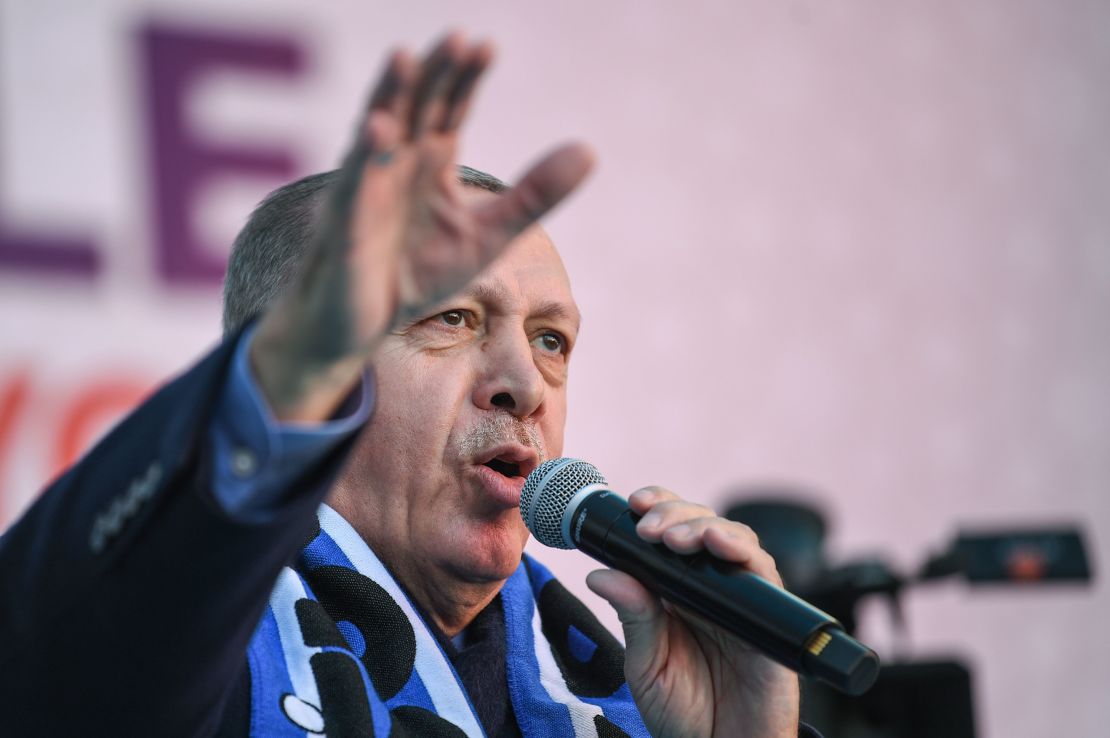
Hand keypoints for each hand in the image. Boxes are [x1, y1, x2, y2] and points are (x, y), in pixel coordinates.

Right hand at [251, 32, 592, 420]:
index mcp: (431, 161)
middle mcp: (397, 163)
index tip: (488, 47)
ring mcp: (368, 188)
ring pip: (378, 130)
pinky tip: (378, 128)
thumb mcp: (490, 234)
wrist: (367, 323)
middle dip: (435, 73)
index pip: (451, 108)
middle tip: (458, 37)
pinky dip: (365, 156)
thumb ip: (535, 193)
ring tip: (405, 56)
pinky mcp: (347, 221)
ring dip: (390, 94)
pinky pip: (355, 183)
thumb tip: (590, 150)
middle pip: (416, 106)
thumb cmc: (419, 272)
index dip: (466, 79)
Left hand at [586, 488, 800, 737]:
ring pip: (732, 538)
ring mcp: (742, 599)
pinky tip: (718, 544)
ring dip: (703, 525)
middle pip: (700, 525)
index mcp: (676, 592)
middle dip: (674, 514)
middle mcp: (710, 588)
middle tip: (649, 529)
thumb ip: (633, 617)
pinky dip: (742, 550)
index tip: (634, 503)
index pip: (670, 533)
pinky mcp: (770, 617)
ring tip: (676, 539)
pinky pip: (763, 573)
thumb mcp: (645, 665)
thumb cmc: (685, 714)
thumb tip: (602, 574)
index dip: (657, 509)